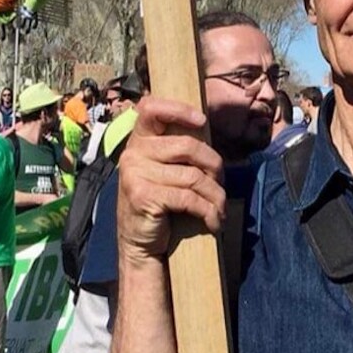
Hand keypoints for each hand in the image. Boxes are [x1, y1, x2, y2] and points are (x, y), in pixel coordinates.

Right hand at [115, 97, 225, 261]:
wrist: (140, 244)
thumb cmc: (160, 203)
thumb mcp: (164, 170)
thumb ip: (177, 149)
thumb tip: (208, 132)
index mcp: (138, 140)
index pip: (151, 108)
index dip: (179, 109)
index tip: (202, 121)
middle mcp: (132, 153)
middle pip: (187, 146)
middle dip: (214, 166)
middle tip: (220, 183)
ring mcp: (135, 174)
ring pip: (193, 176)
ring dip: (215, 195)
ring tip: (219, 207)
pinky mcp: (143, 196)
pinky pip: (189, 198)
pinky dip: (207, 211)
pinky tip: (212, 221)